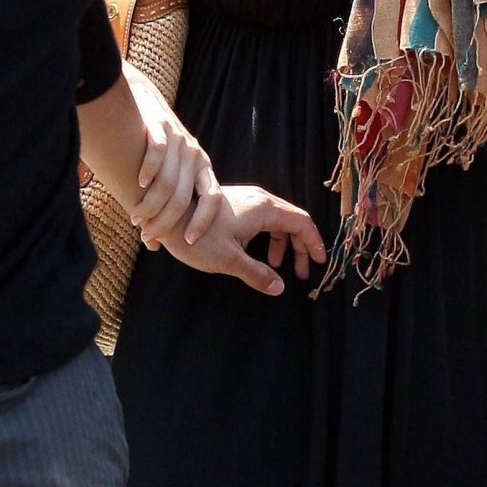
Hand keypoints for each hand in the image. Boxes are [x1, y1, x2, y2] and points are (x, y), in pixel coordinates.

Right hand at [122, 60, 221, 247]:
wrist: (143, 101)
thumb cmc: (153, 150)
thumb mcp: (169, 173)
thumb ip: (165, 205)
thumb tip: (154, 247)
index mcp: (202, 167)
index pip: (214, 198)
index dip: (203, 221)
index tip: (190, 241)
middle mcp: (195, 154)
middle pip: (184, 197)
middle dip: (166, 221)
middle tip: (148, 233)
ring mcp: (178, 140)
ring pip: (167, 182)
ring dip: (151, 204)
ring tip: (136, 218)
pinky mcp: (160, 126)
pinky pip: (156, 153)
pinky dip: (148, 172)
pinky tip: (138, 185)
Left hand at [162, 185, 326, 294]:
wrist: (167, 215)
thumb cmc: (197, 237)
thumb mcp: (229, 260)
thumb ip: (257, 273)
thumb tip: (279, 287)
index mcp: (264, 208)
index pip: (302, 222)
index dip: (314, 242)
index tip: (319, 262)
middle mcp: (259, 199)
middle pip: (292, 220)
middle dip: (300, 246)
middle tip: (302, 272)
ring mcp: (247, 199)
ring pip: (277, 220)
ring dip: (283, 243)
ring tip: (277, 265)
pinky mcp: (235, 204)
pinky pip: (263, 219)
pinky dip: (268, 237)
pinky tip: (257, 254)